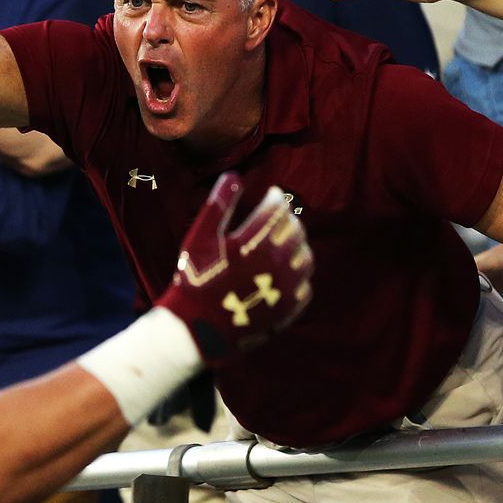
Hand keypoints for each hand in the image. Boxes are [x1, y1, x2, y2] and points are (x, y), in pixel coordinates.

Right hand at [155, 173, 314, 365]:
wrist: (197, 328)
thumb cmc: (195, 279)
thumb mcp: (200, 238)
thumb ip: (218, 204)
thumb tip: (234, 175)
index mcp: (256, 242)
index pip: (279, 210)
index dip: (277, 198)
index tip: (273, 194)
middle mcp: (277, 263)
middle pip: (296, 231)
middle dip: (289, 219)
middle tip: (279, 217)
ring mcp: (286, 288)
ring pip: (306, 258)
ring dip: (298, 245)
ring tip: (284, 242)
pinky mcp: (288, 310)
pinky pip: (305, 286)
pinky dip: (299, 275)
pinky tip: (287, 272)